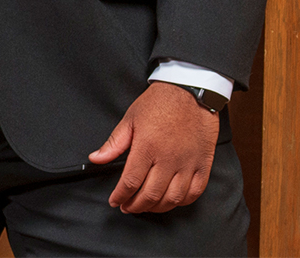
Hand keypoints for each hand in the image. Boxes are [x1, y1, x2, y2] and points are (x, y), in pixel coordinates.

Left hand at [88, 82, 218, 213]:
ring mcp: (188, 163)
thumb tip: (96, 159)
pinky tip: (171, 201)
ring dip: (157, 207)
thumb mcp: (130, 119)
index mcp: (147, 147)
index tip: (114, 201)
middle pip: (151, 194)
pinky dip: (182, 202)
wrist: (190, 91)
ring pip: (173, 198)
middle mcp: (169, 159)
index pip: (130, 182)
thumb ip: (114, 143)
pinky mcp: (203, 164)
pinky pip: (195, 192)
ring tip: (146, 206)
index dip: (120, 196)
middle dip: (136, 205)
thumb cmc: (159, 103)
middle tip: (127, 207)